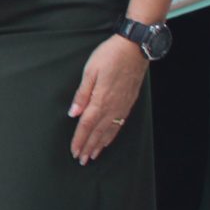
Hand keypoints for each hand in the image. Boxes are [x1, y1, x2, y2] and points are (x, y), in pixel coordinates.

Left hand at [67, 34, 148, 162]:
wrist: (135, 48)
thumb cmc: (110, 56)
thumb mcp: (90, 71)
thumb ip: (81, 94)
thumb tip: (73, 114)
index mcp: (101, 100)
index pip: (87, 125)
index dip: (80, 140)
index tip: (74, 152)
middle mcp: (113, 107)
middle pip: (98, 132)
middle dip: (89, 147)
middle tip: (82, 160)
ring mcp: (122, 106)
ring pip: (110, 130)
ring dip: (100, 144)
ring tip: (93, 155)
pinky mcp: (128, 102)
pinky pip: (119, 124)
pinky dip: (112, 135)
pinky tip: (108, 139)